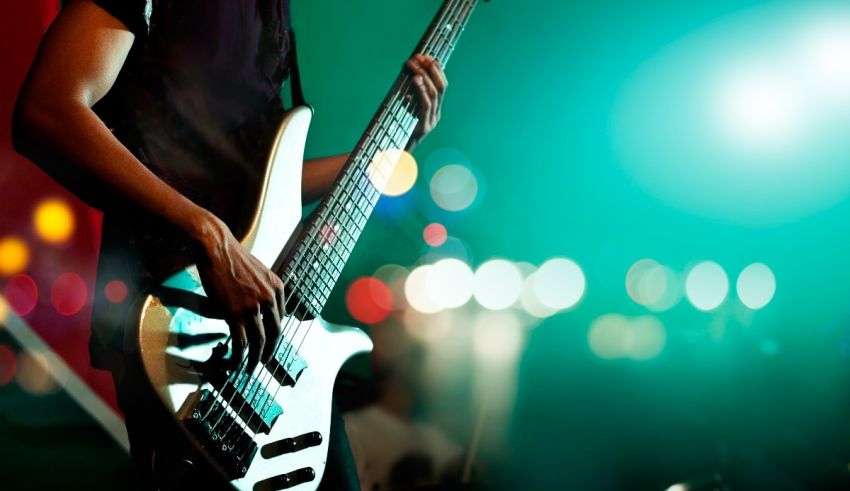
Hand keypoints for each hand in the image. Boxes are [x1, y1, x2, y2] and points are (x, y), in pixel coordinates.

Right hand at [191, 211, 284, 371]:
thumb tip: (258, 311)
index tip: (269, 344)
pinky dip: (240, 356)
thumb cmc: (232, 258)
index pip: (281, 318)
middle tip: (264, 362)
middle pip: (274, 333)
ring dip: (255, 359)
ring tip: (251, 369)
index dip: (275, 334)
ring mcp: (253, 307)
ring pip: (259, 341)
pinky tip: (236, 363)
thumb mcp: (258, 273)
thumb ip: (263, 291)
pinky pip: (241, 341)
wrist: (216, 247)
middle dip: (269, 351)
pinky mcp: (235, 313)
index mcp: (277, 288)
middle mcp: (269, 298)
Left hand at [405, 54, 447, 144]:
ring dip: (425, 76)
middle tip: (422, 57)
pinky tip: (415, 79)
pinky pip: (426, 104)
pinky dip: (421, 89)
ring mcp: (431, 121)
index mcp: (434, 110)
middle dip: (432, 70)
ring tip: (417, 65)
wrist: (394, 154)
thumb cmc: (396, 130)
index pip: (441, 86)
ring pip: (435, 94)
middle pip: (442, 88)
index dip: (436, 70)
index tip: (426, 56)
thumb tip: (407, 73)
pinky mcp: (424, 127)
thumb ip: (407, 95)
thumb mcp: (403, 109)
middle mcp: (436, 115)